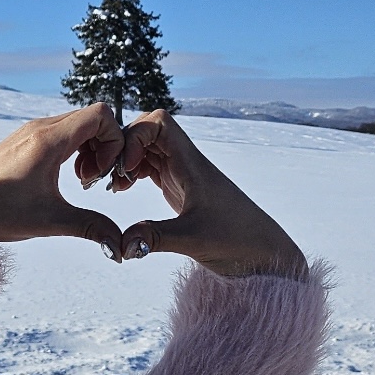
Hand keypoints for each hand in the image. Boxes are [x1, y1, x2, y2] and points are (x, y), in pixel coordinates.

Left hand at [0, 105, 127, 257]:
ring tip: (81, 181)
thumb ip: (91, 227)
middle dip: (105, 147)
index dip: (115, 141)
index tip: (106, 173)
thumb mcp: (49, 221)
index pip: (101, 115)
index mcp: (49, 139)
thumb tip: (121, 246)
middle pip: (92, 118)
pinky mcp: (23, 141)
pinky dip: (73, 150)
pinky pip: (61, 132)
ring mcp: (30, 132)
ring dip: (89, 149)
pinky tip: (64, 178)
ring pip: (77, 124)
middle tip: (95, 180)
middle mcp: (40, 128)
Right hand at [110, 110, 307, 278]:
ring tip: (115, 186)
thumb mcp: (193, 239)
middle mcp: (185, 162)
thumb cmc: (237, 239)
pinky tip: (124, 190)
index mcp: (191, 163)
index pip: (159, 122)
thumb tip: (121, 244)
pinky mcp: (178, 187)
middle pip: (147, 130)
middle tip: (112, 176)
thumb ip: (155, 238)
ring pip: (145, 148)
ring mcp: (181, 173)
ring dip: (125, 160)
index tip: (126, 167)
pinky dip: (132, 172)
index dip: (135, 135)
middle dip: (123, 146)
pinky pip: (148, 166)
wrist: (262, 251)